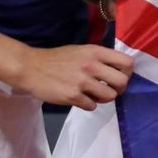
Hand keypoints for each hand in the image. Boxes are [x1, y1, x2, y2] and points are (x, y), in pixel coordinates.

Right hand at [15, 45, 133, 109]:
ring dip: (104, 98)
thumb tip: (117, 70)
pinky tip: (79, 98)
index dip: (127, 72)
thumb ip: (99, 58)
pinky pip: (92, 106)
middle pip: (122, 82)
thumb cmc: (57, 59)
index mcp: (95, 52)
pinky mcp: (73, 96)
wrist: (30, 67)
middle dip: (118, 88)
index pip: (127, 62)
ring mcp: (82, 82)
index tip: (119, 76)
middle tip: (109, 89)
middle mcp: (92, 65)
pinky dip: (88, 104)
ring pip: (110, 96)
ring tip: (93, 95)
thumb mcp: (81, 51)